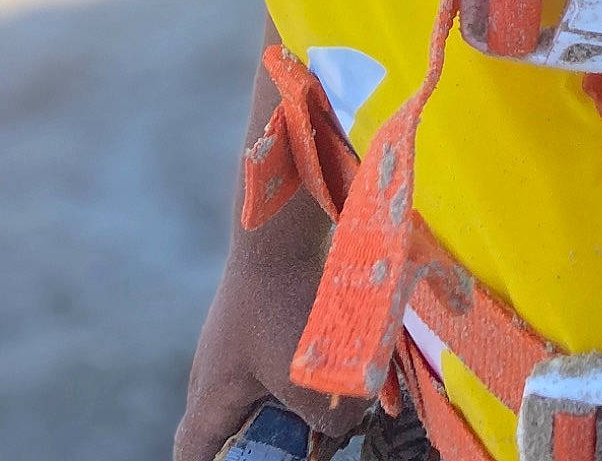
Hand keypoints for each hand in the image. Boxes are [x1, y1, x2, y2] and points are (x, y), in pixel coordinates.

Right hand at [174, 27, 371, 460]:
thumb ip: (333, 416)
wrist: (284, 221)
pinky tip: (347, 357)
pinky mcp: (265, 317)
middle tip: (315, 440)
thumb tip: (348, 422)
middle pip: (239, 433)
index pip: (195, 458)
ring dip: (304, 402)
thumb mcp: (311, 372)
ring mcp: (239, 345)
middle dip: (278, 441)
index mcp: (209, 401)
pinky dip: (314, 366)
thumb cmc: (286, 299)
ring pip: (270, 395)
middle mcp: (215, 376)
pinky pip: (286, 359)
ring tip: (340, 399)